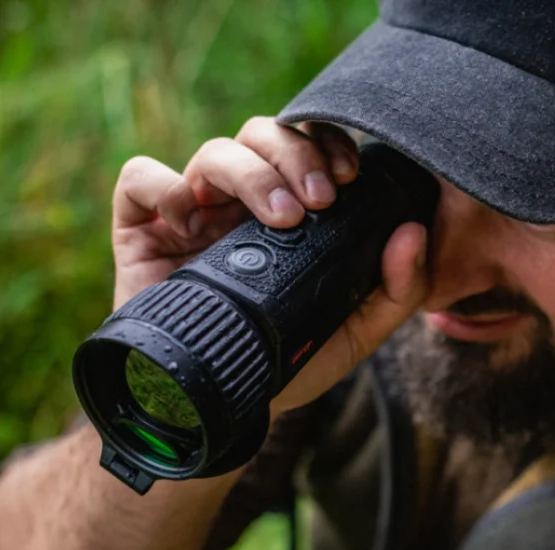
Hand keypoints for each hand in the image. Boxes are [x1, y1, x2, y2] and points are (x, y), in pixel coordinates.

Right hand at [111, 118, 429, 414]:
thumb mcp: (354, 333)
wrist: (217, 407)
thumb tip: (415, 231)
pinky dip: (164, 188)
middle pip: (261, 136)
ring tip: (281, 218)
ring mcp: (189, 213)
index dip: (325, 143)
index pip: (303, 146)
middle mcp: (237, 205)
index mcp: (284, 212)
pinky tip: (192, 225)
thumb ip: (396, 288)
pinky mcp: (141, 230)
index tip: (350, 175)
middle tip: (322, 199)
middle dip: (295, 155)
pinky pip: (139, 180)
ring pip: (213, 152)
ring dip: (252, 174)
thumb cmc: (282, 364)